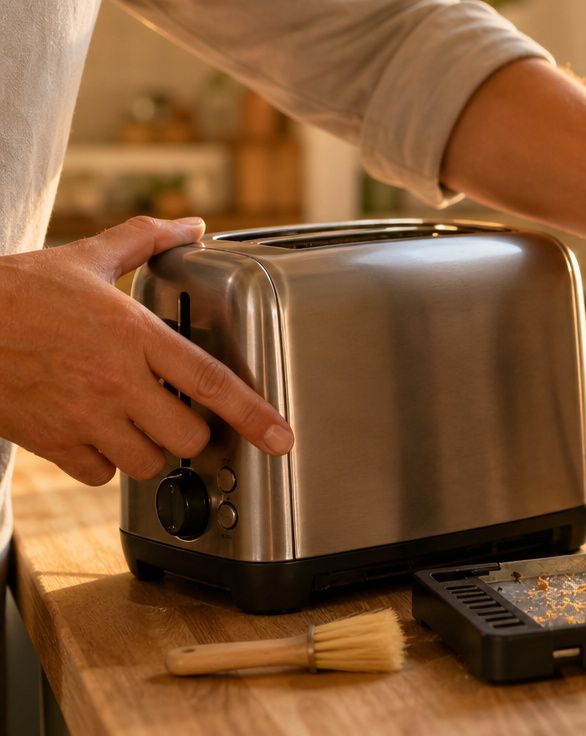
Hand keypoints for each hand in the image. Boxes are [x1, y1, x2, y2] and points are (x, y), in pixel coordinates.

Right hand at [0, 216, 293, 484]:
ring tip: (135, 424)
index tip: (281, 437)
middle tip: (178, 416)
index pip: (210, 381)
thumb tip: (191, 225)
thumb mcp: (87, 258)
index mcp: (134, 333)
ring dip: (150, 451)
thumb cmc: (16, 292)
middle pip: (188, 436)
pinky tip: (97, 437)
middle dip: (192, 433)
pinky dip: (104, 465)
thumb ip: (144, 240)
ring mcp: (85, 416)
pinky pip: (101, 476)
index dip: (253, 414)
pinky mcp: (53, 443)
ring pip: (148, 463)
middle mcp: (116, 380)